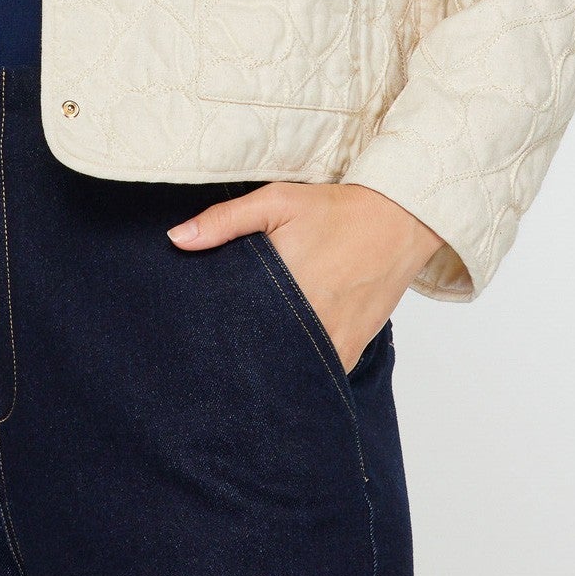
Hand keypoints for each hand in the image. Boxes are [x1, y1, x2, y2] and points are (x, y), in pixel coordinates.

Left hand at [166, 182, 445, 375]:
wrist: (399, 219)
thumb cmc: (335, 209)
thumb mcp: (276, 201)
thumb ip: (224, 221)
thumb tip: (175, 240)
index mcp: (285, 289)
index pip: (235, 330)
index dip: (213, 339)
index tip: (195, 341)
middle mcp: (310, 324)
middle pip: (260, 358)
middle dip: (237, 359)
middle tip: (211, 357)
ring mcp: (333, 343)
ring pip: (290, 373)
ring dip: (269, 370)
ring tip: (244, 363)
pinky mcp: (352, 350)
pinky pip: (318, 375)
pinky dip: (300, 372)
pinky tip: (281, 362)